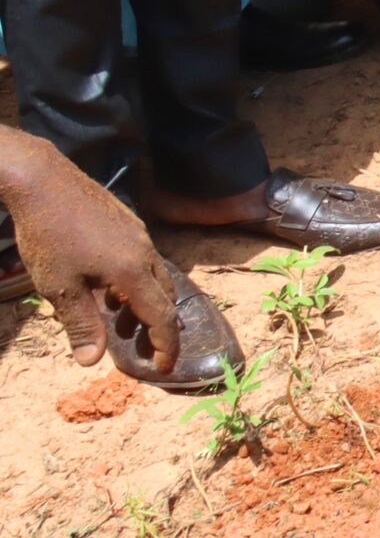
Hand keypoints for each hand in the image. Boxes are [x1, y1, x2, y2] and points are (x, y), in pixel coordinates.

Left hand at [0, 135, 177, 374]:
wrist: (44, 182)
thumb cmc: (48, 237)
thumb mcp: (59, 287)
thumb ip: (80, 324)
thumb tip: (91, 360)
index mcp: (132, 272)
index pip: (161, 317)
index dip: (165, 345)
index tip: (161, 367)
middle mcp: (145, 253)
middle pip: (164, 297)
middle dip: (156, 327)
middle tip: (139, 348)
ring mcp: (139, 235)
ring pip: (154, 277)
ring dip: (143, 303)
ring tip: (117, 318)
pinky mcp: (128, 222)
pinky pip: (143, 260)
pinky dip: (134, 282)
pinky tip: (106, 285)